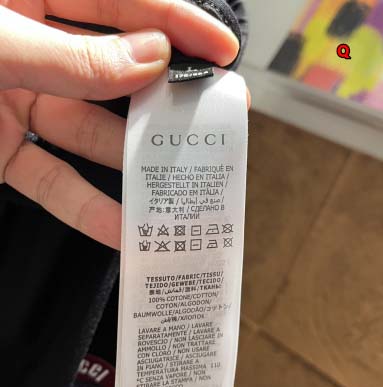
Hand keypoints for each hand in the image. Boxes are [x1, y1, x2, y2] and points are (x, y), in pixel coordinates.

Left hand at [0, 0, 245, 249]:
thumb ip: (73, 57)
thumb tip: (152, 59)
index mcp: (29, 0)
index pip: (120, 5)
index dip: (178, 25)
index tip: (224, 52)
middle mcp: (35, 54)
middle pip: (119, 76)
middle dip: (167, 102)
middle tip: (213, 121)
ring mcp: (23, 106)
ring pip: (93, 138)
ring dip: (136, 166)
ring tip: (179, 185)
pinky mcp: (7, 156)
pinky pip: (55, 183)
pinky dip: (87, 209)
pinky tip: (124, 230)